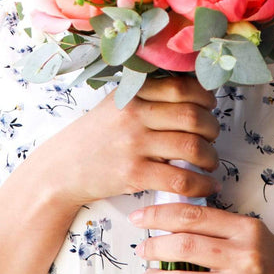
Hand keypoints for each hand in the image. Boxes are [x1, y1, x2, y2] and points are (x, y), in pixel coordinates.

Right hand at [30, 76, 220, 210]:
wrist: (61, 169)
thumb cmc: (94, 136)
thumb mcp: (115, 104)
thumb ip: (148, 95)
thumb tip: (193, 92)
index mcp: (132, 94)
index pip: (181, 87)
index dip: (205, 97)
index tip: (209, 106)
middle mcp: (134, 115)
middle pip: (192, 115)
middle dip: (212, 128)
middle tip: (212, 136)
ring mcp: (134, 144)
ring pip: (191, 146)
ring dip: (210, 156)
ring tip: (210, 161)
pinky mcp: (133, 174)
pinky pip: (180, 179)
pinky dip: (201, 184)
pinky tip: (205, 185)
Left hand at [130, 202, 273, 273]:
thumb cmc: (269, 258)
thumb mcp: (250, 231)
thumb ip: (216, 224)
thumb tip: (168, 219)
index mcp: (245, 230)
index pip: (192, 216)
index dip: (159, 214)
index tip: (139, 217)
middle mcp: (244, 258)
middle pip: (184, 246)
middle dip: (154, 246)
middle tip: (142, 248)